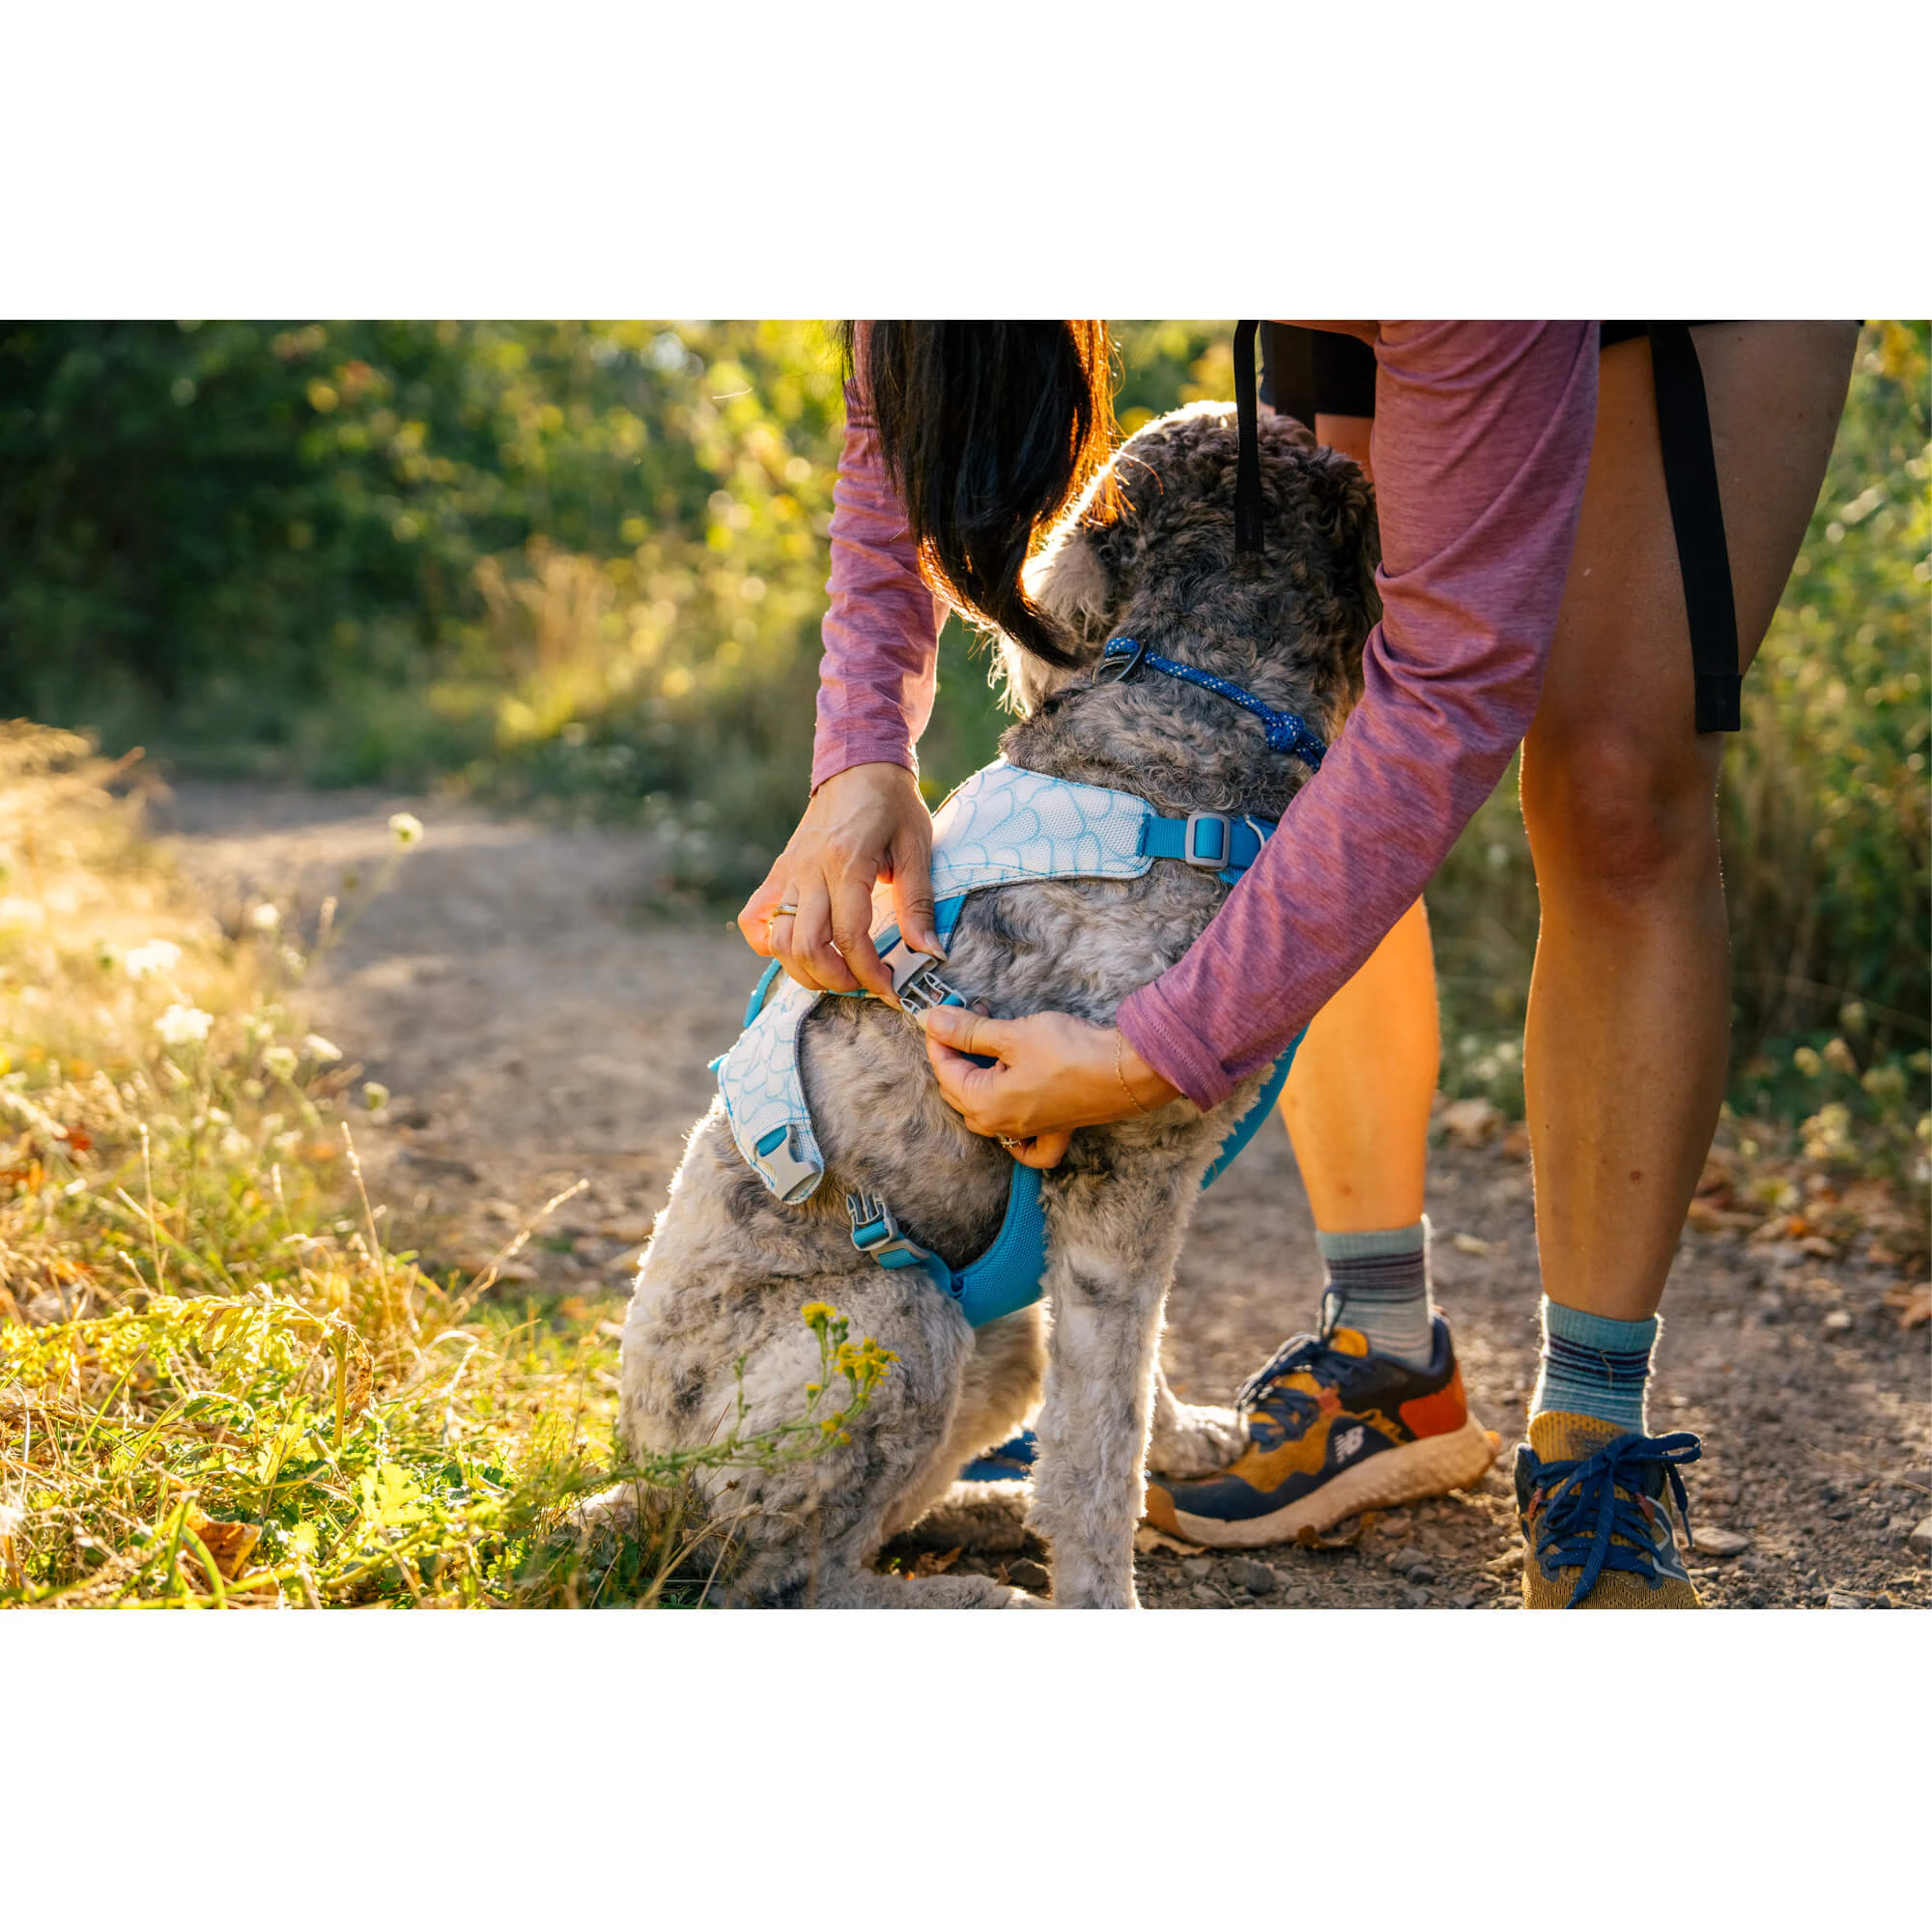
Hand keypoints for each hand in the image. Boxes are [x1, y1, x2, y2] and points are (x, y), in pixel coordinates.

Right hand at [738, 762, 939, 1001]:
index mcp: (846, 864)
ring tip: (836, 973)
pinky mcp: (778, 872)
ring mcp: (788, 872)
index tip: (890, 990)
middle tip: (863, 983)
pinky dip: (768, 944)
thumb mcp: (917, 849)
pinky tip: (795, 949)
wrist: (859, 764)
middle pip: (806, 946)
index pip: (850, 937)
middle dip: (836, 979)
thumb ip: (919, 904)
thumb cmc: (893, 805)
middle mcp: (809, 871)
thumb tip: (930, 952)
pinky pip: (755, 919)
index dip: (869, 974)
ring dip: (805, 970)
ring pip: (779, 941)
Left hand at [918, 1006, 1181, 1168]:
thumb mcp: (1014, 1034)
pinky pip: (1025, 1146)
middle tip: (969, 1018)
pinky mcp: (1053, 1130)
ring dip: (979, 1078)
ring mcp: (1028, 1131)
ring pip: (985, 1112)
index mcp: (985, 1105)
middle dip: (958, 1054)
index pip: (945, 1070)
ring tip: (990, 1043)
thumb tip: (933, 1020)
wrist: (1127, 1071)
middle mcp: (1003, 1126)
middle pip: (960, 1091)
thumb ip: (970, 1031)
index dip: (940, 1038)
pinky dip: (1014, 1136)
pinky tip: (1013, 1112)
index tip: (940, 1013)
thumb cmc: (1071, 1052)